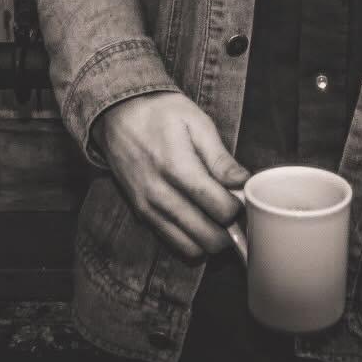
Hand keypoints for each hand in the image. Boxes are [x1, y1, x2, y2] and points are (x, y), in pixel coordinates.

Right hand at [94, 90, 249, 261]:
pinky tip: (200, 219)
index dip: (239, 207)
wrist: (118, 116)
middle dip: (230, 229)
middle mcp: (160, 196)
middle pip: (208, 237)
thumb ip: (220, 156)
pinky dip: (192, 240)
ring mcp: (148, 209)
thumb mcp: (195, 121)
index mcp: (177, 168)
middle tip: (235, 209)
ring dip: (212, 239)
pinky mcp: (142, 215)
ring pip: (191, 248)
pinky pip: (173, 243)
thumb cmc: (161, 113)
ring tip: (219, 216)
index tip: (243, 195)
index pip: (219, 208)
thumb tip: (243, 181)